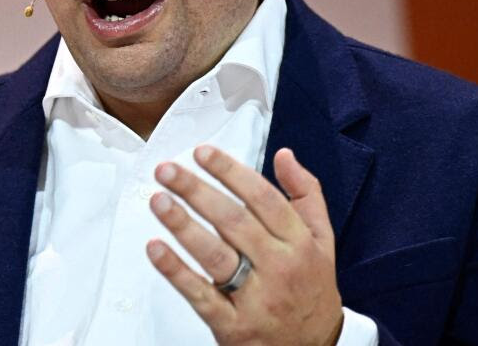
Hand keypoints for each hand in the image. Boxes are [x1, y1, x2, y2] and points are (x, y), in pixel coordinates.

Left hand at [146, 146, 342, 345]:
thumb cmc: (311, 287)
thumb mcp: (322, 240)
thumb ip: (306, 195)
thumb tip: (284, 156)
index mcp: (300, 243)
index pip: (263, 198)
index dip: (230, 172)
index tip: (202, 153)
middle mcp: (280, 268)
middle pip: (234, 222)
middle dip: (197, 191)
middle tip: (167, 170)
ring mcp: (256, 299)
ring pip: (216, 256)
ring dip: (183, 225)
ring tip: (158, 200)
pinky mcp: (233, 326)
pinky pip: (201, 296)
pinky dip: (176, 272)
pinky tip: (155, 249)